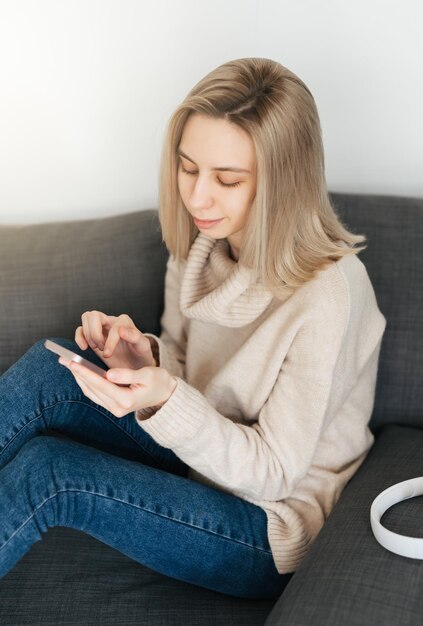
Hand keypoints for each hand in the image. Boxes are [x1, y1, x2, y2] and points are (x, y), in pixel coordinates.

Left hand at [59, 358, 176, 417]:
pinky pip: (95, 395)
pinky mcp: (114, 407)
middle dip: (78, 373)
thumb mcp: (147, 374)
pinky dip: (87, 383)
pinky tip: (80, 373)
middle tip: (64, 359)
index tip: (73, 361)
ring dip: (79, 378)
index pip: (100, 384)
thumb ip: (128, 375)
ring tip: (68, 364)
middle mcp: (118, 408)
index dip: (85, 372)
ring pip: (91, 392)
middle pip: (92, 389)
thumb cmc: (159, 381)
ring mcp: (115, 409)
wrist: (165, 395)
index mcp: (126, 400)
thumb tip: (109, 374)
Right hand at [76, 311, 155, 369]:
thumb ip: (136, 337)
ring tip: (97, 349)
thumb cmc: (140, 355)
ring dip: (88, 335)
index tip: (108, 355)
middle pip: (94, 315)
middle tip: (101, 348)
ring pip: (86, 318)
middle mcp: (112, 321)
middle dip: (95, 334)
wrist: (135, 364)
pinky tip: (85, 348)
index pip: (113, 326)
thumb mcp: (143, 347)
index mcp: (125, 322)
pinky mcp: (93, 335)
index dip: (109, 341)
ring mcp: (101, 327)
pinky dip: (79, 337)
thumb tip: (121, 330)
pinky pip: (80, 329)